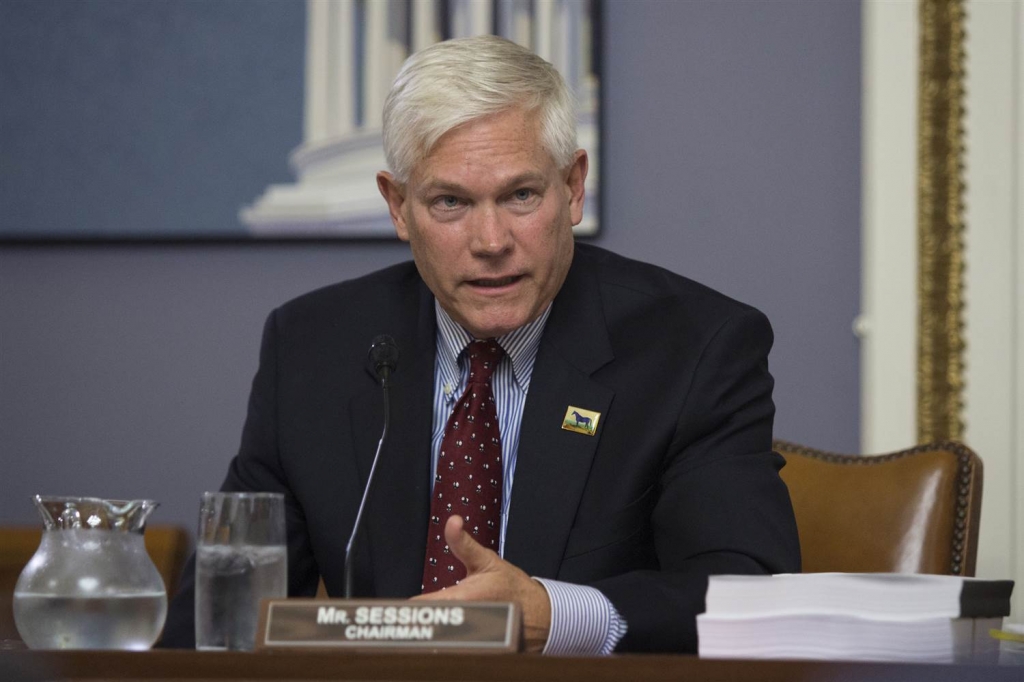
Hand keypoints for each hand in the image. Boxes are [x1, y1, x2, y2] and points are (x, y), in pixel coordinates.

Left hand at [411, 515, 550, 652]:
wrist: (539, 615)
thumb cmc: (513, 588)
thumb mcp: (486, 560)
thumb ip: (462, 543)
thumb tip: (452, 522)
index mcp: (463, 598)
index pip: (421, 606)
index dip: (407, 606)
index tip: (397, 606)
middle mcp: (465, 621)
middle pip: (426, 627)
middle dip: (419, 622)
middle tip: (407, 620)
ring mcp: (471, 640)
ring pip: (437, 644)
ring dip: (430, 637)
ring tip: (422, 634)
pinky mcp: (476, 650)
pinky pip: (452, 651)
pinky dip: (446, 647)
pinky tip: (442, 641)